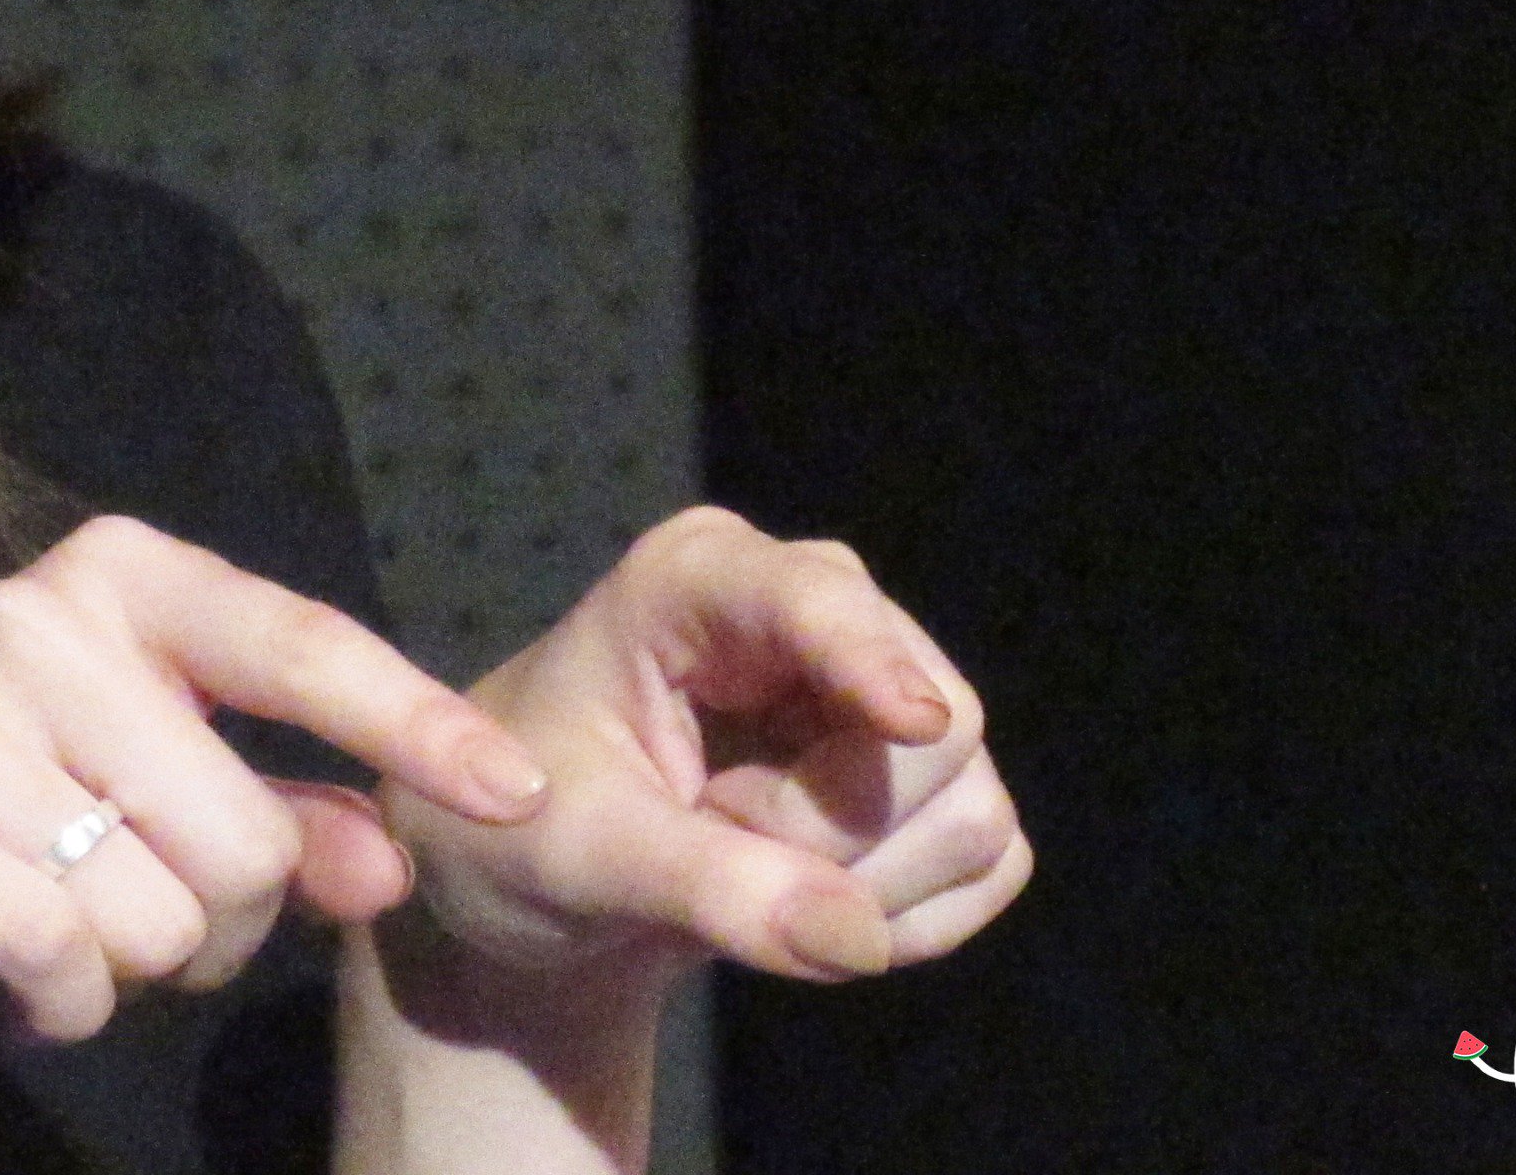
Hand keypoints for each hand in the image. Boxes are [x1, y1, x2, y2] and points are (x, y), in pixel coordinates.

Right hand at [0, 514, 555, 1117]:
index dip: (413, 722)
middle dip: (213, 918)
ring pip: (157, 916)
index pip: (297, 645)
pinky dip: (51, 1001)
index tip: (517, 791)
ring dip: (122, 967)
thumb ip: (285, 815)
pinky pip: (58, 957)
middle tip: (123, 901)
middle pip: (244, 837)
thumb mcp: (149, 795)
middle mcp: (33, 616)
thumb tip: (392, 861)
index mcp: (116, 578)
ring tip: (44, 918)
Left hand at [380, 506, 1029, 1032]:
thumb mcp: (586, 855)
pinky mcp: (930, 777)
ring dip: (864, 885)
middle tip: (713, 842)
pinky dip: (908, 918)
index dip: (869, 657)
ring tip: (741, 865)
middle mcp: (811, 606)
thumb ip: (709, 885)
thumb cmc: (525, 830)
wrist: (541, 882)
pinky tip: (808, 907)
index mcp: (700, 578)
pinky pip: (990, 860)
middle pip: (933, 726)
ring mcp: (883, 686)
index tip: (911, 721)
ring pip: (970, 804)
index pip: (819, 600)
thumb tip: (851, 936)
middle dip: (832, 833)